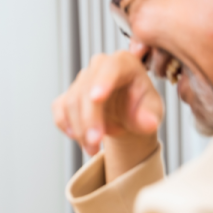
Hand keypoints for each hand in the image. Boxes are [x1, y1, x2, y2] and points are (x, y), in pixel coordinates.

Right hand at [52, 50, 161, 177]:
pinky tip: (79, 138)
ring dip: (79, 129)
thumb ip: (149, 117)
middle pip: (86, 89)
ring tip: (92, 149)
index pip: (111, 68)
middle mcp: (99, 66)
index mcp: (123, 63)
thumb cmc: (142, 107)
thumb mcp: (153, 111)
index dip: (103, 82)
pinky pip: (59, 110)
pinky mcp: (67, 94)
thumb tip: (149, 123)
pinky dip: (66, 126)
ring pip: (70, 102)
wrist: (127, 115)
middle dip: (88, 119)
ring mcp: (81, 80)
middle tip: (95, 143)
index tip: (96, 98)